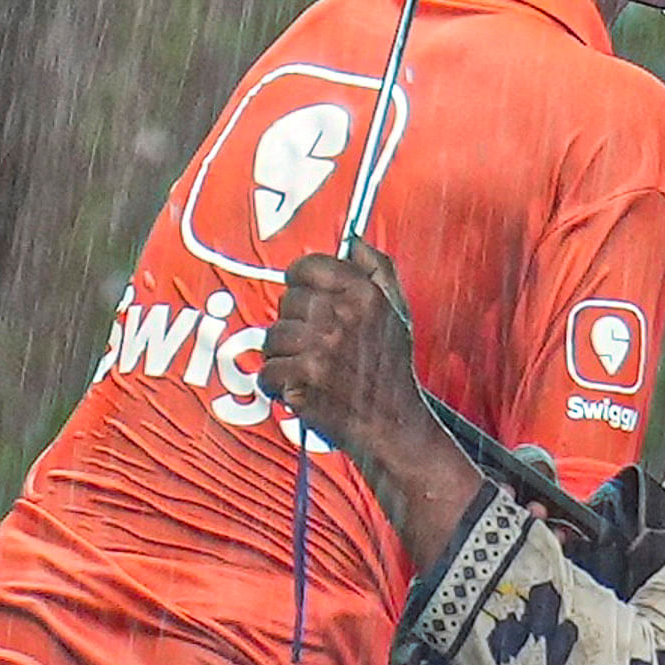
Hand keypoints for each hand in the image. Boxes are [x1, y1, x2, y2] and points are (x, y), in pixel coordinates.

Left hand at [261, 243, 419, 462]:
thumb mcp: (397, 311)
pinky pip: (267, 371)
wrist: (393, 425)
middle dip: (293, 326)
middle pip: (286, 303)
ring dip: (282, 357)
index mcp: (365, 294)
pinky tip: (297, 389)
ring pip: (272, 337)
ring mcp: (323, 346)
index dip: (299, 283)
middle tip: (312, 346)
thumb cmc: (390, 369)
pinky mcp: (305, 377)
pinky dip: (276, 386)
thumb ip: (378, 269)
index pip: (308, 266)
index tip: (303, 298)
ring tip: (305, 369)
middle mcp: (344, 315)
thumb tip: (354, 240)